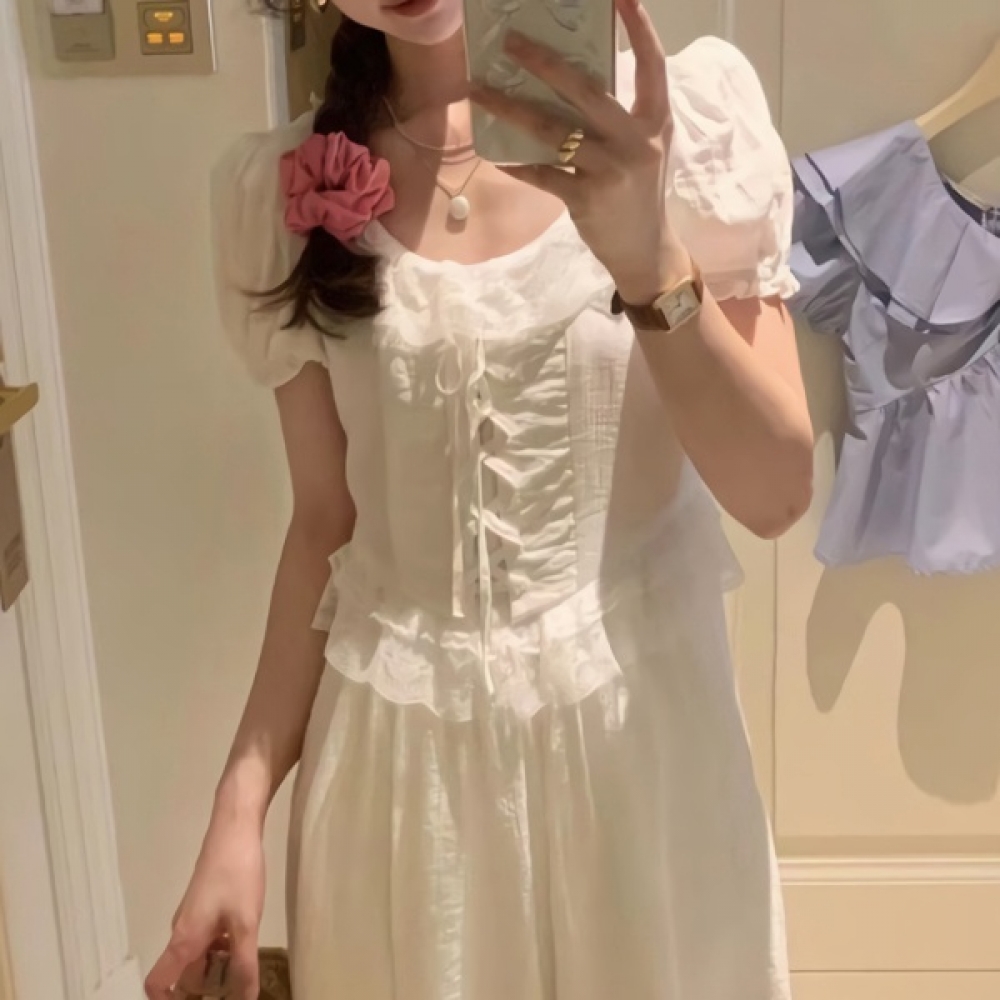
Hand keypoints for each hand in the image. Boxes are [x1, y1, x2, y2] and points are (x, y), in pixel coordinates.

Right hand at [145, 816, 264, 999]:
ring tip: (247, 965)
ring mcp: (193, 916)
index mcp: (184, 941)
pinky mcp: (206, 903)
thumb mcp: (246, 923)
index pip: (157, 984)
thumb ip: (244, 965)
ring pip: (200, 954)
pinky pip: (208, 936)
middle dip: (206, 987)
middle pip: (184, 974)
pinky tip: (246, 938)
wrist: (235, 828)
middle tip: (238, 985)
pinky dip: (223, 946)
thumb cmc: (237, 875)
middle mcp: (182, 931)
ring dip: (219, 965)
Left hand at [470, 0, 689, 303]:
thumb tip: (568, 80)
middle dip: (543, 61)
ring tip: (479, 91)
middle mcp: (634, 140)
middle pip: (584, 89)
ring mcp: (610, 169)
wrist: (646, 250)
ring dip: (509, 107)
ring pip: (551, 129)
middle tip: (510, 41)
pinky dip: (516, 164)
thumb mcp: (642, 148)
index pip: (651, 64)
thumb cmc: (638, 193)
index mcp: (655, 121)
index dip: (639, 27)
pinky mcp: (586, 198)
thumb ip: (618, 117)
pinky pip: (542, 173)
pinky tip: (495, 156)